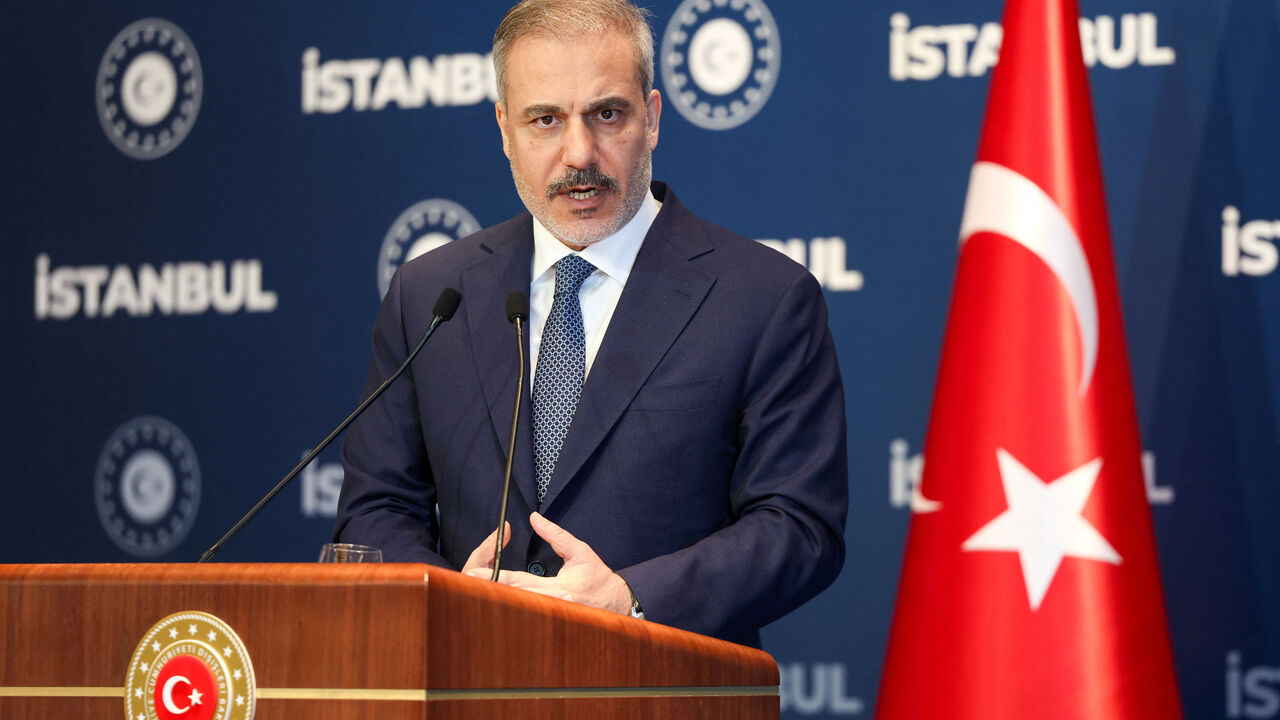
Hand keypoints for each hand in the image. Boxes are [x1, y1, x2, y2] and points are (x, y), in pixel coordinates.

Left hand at [465, 512, 631, 614]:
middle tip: (465, 585)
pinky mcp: (552, 622)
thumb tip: (536, 519)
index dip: (495, 576)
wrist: (618, 602)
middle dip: (488, 591)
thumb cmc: (600, 578)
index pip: (520, 580)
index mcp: (561, 588)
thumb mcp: (580, 551)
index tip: (474, 572)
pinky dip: (511, 610)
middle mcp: (555, 605)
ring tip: (473, 593)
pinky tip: (495, 606)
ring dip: (496, 601)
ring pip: (518, 609)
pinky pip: (527, 615)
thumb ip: (556, 535)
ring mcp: (554, 617)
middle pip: (514, 598)